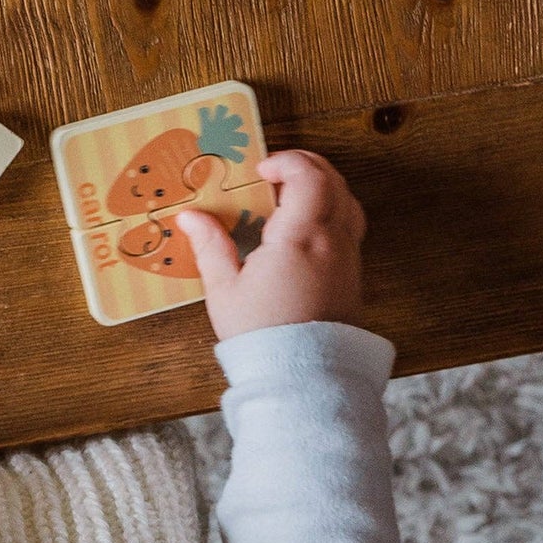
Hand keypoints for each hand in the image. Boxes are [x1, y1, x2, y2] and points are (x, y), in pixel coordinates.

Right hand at [176, 150, 365, 341]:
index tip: (261, 171)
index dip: (287, 162)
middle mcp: (332, 242)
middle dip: (306, 165)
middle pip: (334, 181)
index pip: (309, 177)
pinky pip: (350, 226)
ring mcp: (347, 258)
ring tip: (291, 192)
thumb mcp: (225, 290)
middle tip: (276, 171)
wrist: (304, 381)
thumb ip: (210, 246)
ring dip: (322, 185)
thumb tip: (190, 217)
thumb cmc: (262, 335)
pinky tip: (305, 224)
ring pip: (347, 201)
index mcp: (300, 238)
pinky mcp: (353, 276)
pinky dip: (331, 209)